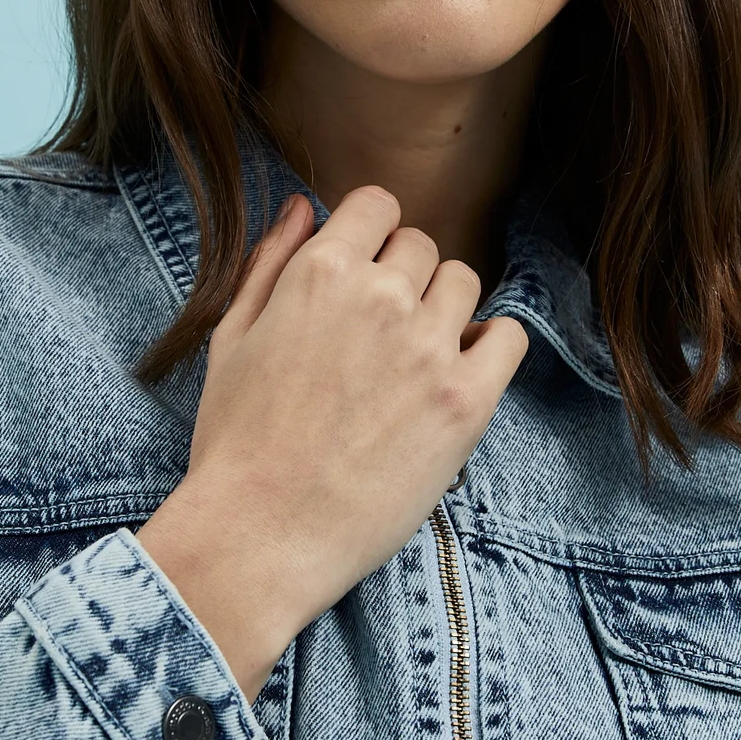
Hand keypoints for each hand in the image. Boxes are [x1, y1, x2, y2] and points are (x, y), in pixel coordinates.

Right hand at [136, 186, 527, 701]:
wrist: (261, 533)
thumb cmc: (234, 441)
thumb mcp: (232, 338)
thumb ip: (270, 263)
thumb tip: (302, 207)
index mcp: (321, 272)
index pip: (377, 205)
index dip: (370, 234)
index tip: (364, 270)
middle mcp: (382, 297)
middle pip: (422, 247)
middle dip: (403, 277)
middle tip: (378, 334)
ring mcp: (430, 348)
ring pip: (465, 284)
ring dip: (443, 309)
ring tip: (412, 360)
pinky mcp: (466, 401)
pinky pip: (508, 338)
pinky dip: (490, 345)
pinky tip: (457, 373)